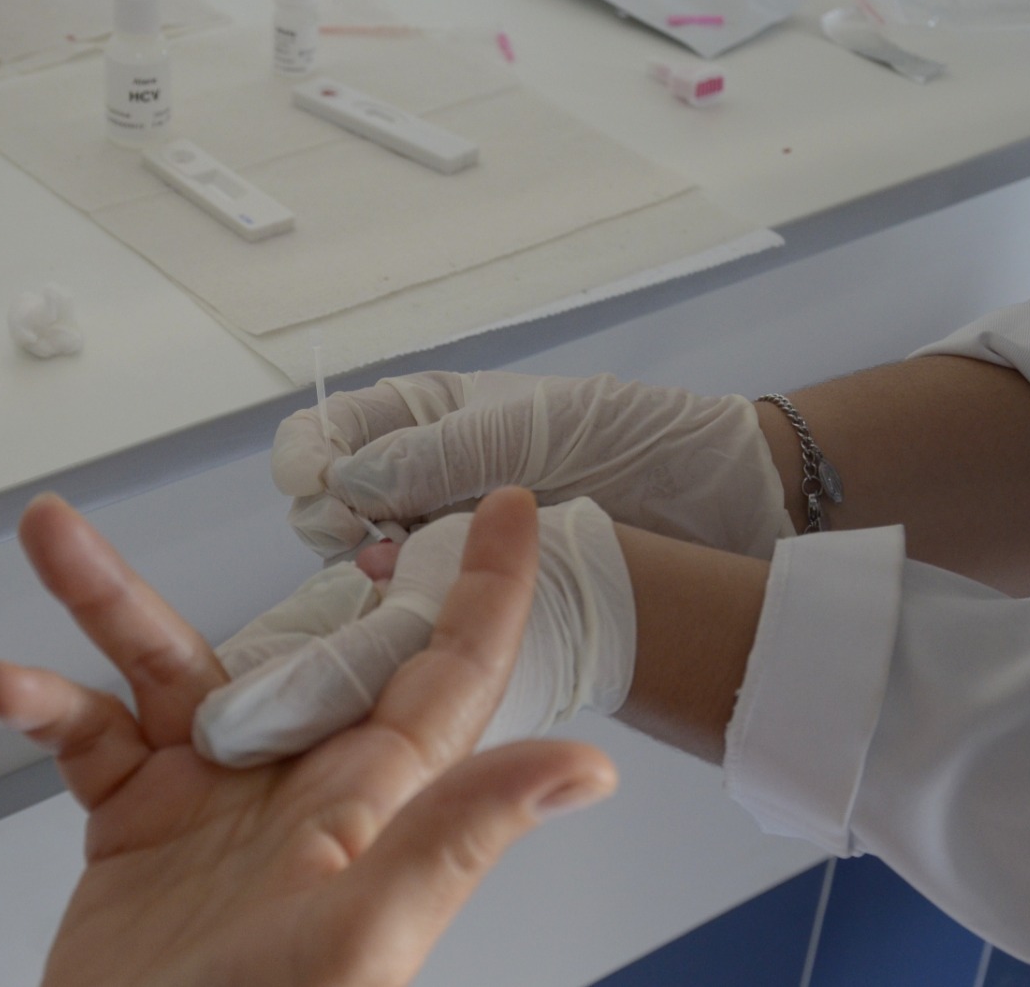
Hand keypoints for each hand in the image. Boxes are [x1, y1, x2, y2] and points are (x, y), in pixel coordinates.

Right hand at [0, 489, 616, 986]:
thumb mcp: (363, 935)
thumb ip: (456, 837)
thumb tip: (585, 771)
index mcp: (370, 801)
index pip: (449, 674)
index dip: (487, 590)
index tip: (512, 507)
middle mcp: (297, 783)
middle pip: (294, 640)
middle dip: (292, 561)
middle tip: (319, 475)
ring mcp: (210, 797)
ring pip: (167, 664)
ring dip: (107, 600)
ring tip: (54, 538)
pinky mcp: (133, 819)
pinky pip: (89, 732)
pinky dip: (45, 703)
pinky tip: (10, 688)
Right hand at [273, 370, 790, 559]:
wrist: (718, 501)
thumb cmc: (632, 440)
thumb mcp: (527, 428)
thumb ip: (435, 453)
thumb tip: (346, 479)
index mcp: (429, 417)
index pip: (334, 429)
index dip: (311, 453)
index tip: (318, 479)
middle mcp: (426, 477)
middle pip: (332, 500)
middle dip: (327, 517)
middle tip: (358, 535)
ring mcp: (447, 538)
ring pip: (362, 558)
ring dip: (359, 569)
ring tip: (384, 578)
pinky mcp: (475, 596)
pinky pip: (413, 604)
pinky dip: (399, 609)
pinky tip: (406, 612)